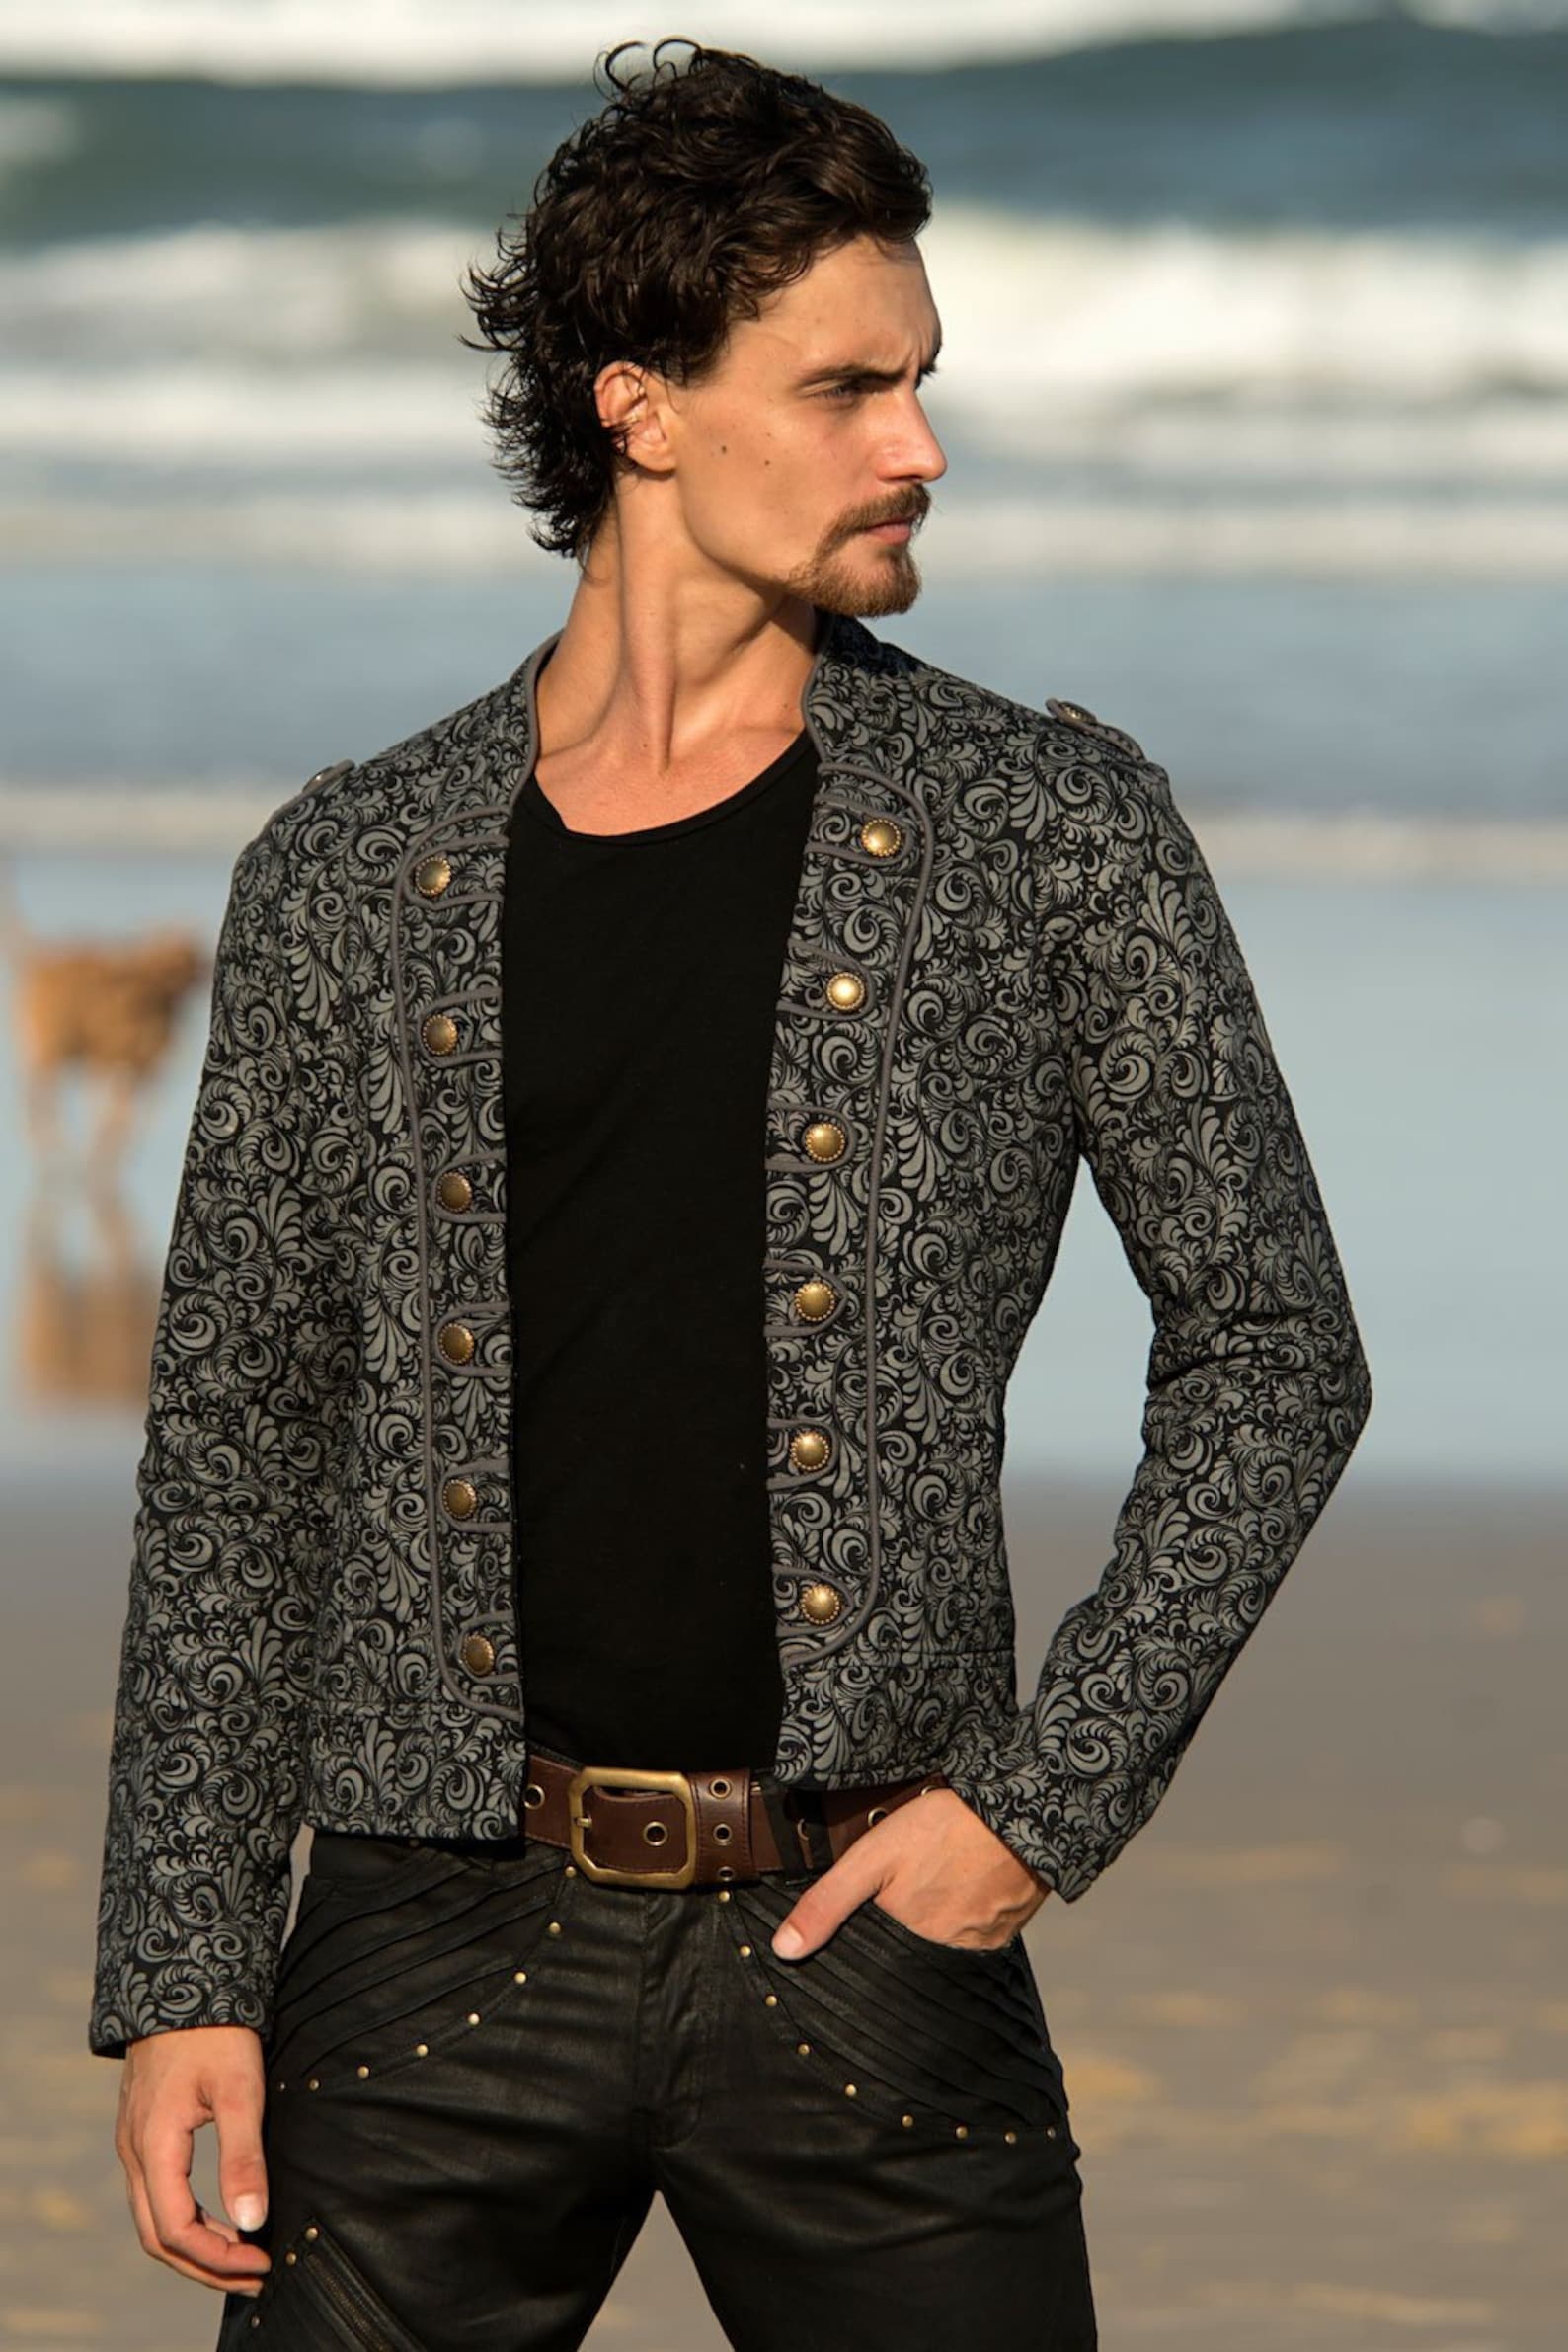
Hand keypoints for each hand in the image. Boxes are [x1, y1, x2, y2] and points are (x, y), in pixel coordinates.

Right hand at [114, 2024, 272, 2295]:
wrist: (182, 1977)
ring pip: (154, 2218)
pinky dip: (187, 2220)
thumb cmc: (215, 2030)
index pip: (175, 2231)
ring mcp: (134, 2142)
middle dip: (205, 2267)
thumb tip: (252, 2222)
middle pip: (159, 2236)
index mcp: (154, 2147)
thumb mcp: (240, 2090)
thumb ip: (243, 2157)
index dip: (218, 2260)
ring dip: (196, 2247)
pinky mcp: (144, 2131)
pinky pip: (156, 2194)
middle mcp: (134, 2152)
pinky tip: (221, 2218)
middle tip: (255, 2274)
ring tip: (243, 2255)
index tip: (262, 2262)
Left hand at [770, 1786, 1050, 1960]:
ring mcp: (977, 1948)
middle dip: (896, 1936)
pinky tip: (957, 1893)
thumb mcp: (872, 1856)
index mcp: (906, 1943)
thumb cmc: (944, 1828)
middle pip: (905, 1958)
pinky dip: (961, 1922)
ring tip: (930, 1888)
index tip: (862, 1921)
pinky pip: (972, 1940)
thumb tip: (784, 1951)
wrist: (1021, 1812)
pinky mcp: (1004, 1935)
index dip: (861, 1943)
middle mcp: (942, 1957)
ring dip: (931, 1928)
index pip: (871, 1962)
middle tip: (904, 1892)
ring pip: (939, 1949)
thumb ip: (828, 1903)